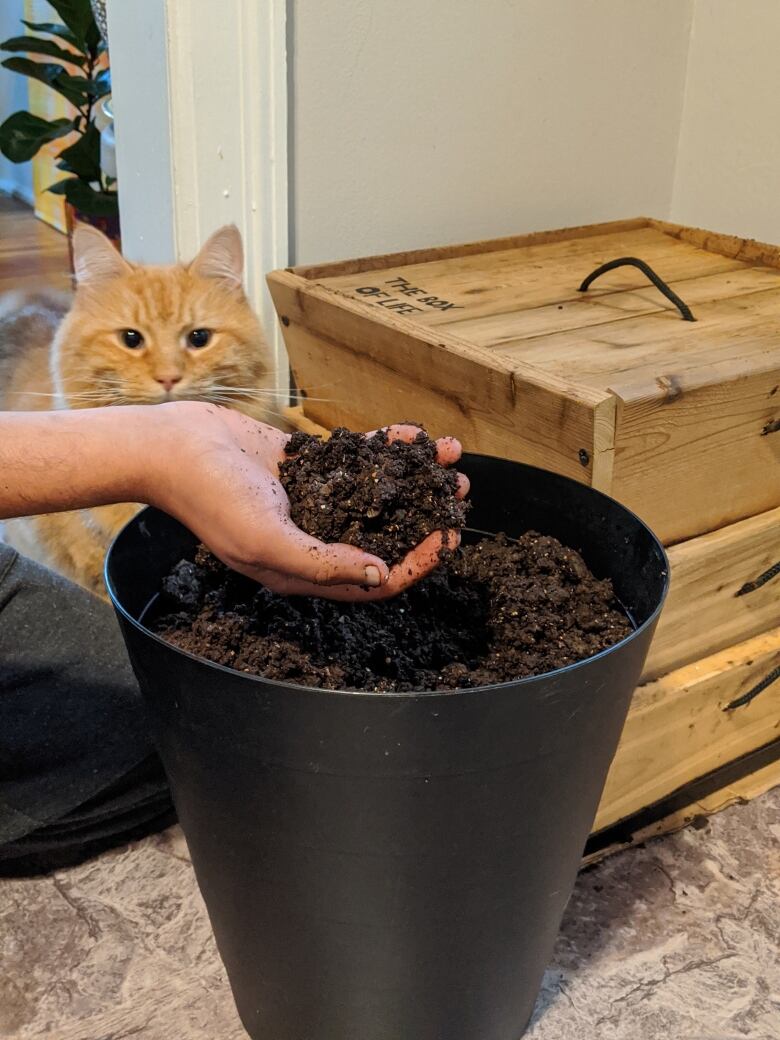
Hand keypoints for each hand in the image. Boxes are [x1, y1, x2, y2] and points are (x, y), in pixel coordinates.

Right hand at [151, 404, 468, 600]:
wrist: (172, 446)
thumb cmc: (210, 497)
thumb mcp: (266, 540)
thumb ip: (322, 563)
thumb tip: (380, 576)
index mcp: (305, 570)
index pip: (375, 581)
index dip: (416, 566)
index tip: (447, 540)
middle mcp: (315, 538)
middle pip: (386, 536)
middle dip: (426, 517)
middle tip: (458, 494)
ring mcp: (313, 500)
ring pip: (378, 495)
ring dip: (416, 478)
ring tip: (452, 458)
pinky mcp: (307, 466)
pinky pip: (357, 460)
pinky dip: (387, 448)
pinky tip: (416, 434)